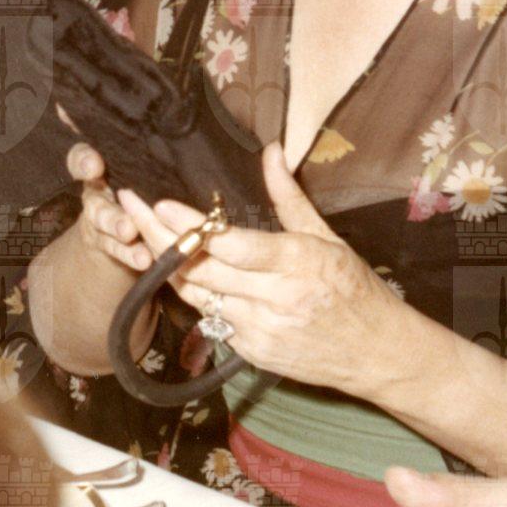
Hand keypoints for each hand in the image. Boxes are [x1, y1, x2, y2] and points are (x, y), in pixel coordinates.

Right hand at [60, 116, 149, 273]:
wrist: (120, 219)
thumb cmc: (130, 175)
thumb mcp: (128, 151)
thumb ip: (115, 128)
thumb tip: (90, 97)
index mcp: (97, 166)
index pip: (81, 159)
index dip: (84, 161)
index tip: (94, 165)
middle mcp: (95, 192)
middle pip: (93, 198)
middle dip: (105, 208)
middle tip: (121, 214)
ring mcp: (100, 220)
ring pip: (104, 225)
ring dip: (117, 229)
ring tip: (131, 235)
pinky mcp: (109, 244)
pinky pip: (119, 249)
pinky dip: (130, 254)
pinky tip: (144, 258)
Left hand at [114, 141, 404, 395]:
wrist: (377, 354)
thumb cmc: (355, 289)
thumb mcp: (327, 238)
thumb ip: (289, 198)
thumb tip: (271, 152)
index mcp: (296, 263)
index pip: (230, 244)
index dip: (189, 226)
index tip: (158, 204)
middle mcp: (275, 298)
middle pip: (200, 269)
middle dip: (159, 237)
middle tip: (129, 207)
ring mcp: (260, 330)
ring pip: (195, 296)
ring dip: (164, 264)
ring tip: (138, 231)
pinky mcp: (251, 354)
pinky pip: (210, 319)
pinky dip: (192, 294)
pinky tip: (172, 269)